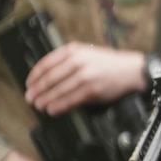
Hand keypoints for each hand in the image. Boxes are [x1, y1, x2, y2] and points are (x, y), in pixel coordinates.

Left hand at [24, 43, 144, 114]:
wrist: (131, 70)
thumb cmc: (109, 63)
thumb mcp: (87, 53)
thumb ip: (68, 60)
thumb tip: (48, 76)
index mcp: (74, 50)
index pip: (47, 63)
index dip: (34, 76)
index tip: (29, 84)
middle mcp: (78, 61)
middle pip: (49, 78)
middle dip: (37, 90)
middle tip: (30, 98)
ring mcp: (84, 76)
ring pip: (57, 91)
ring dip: (45, 100)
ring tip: (39, 105)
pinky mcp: (91, 90)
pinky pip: (70, 100)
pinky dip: (58, 106)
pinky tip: (52, 110)